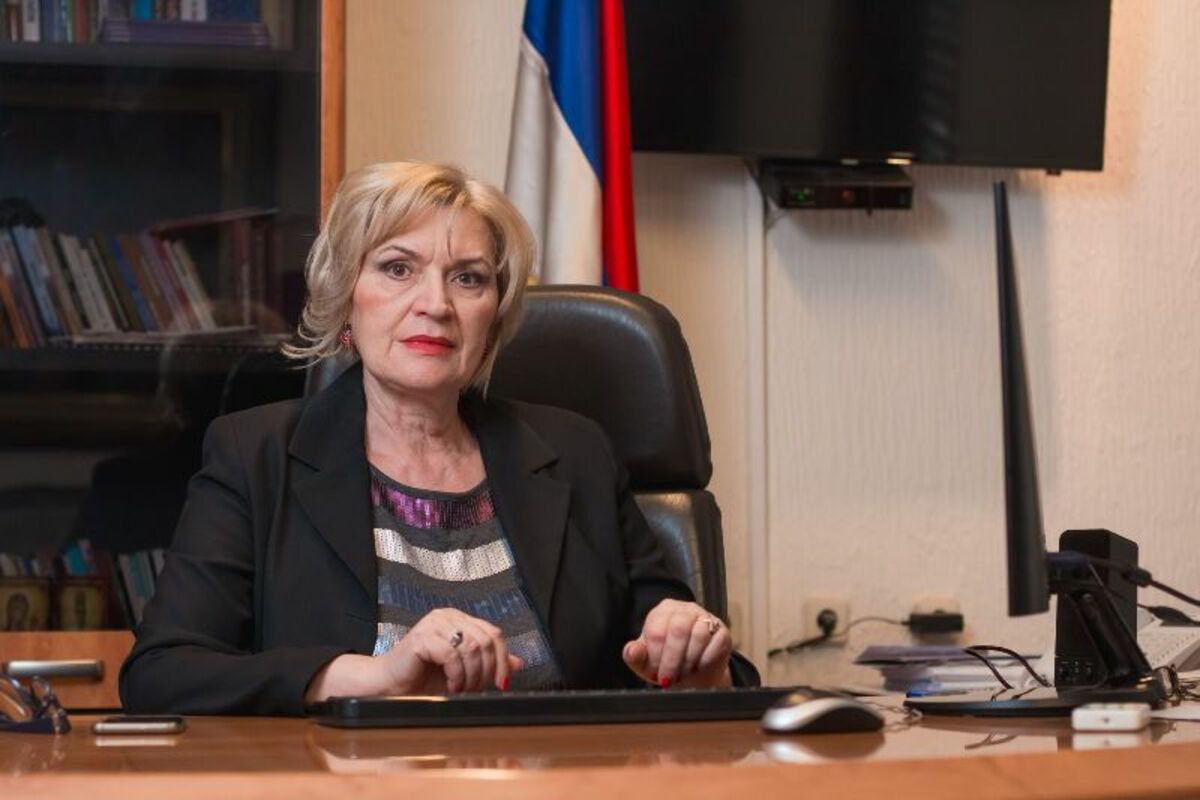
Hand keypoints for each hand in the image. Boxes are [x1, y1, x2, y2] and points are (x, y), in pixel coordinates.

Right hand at [377, 608, 522, 693]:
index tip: (501, 684)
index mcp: (459, 620)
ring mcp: (433, 624)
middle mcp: (448, 616)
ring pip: (472, 647)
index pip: (494, 634)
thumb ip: (488, 664)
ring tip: (461, 689)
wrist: (389, 687)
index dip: (502, 660)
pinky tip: (450, 685)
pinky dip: (456, 675)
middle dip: (485, 671)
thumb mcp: (464, 672)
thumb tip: (518, 663)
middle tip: (475, 690)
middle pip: (486, 640)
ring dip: (471, 675)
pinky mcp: (421, 637)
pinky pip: (452, 654)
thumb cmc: (423, 679)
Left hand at [622, 599, 731, 688]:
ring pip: (699, 635)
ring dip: (689, 661)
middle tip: (669, 679)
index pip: (657, 629)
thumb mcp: (646, 663)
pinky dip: (706, 660)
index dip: (656, 655)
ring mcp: (705, 617)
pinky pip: (716, 642)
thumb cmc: (667, 664)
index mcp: (663, 611)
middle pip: (678, 630)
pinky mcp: (722, 630)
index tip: (656, 672)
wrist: (695, 675)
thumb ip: (635, 655)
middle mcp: (685, 609)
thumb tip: (632, 651)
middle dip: (672, 660)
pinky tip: (699, 668)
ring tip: (684, 673)